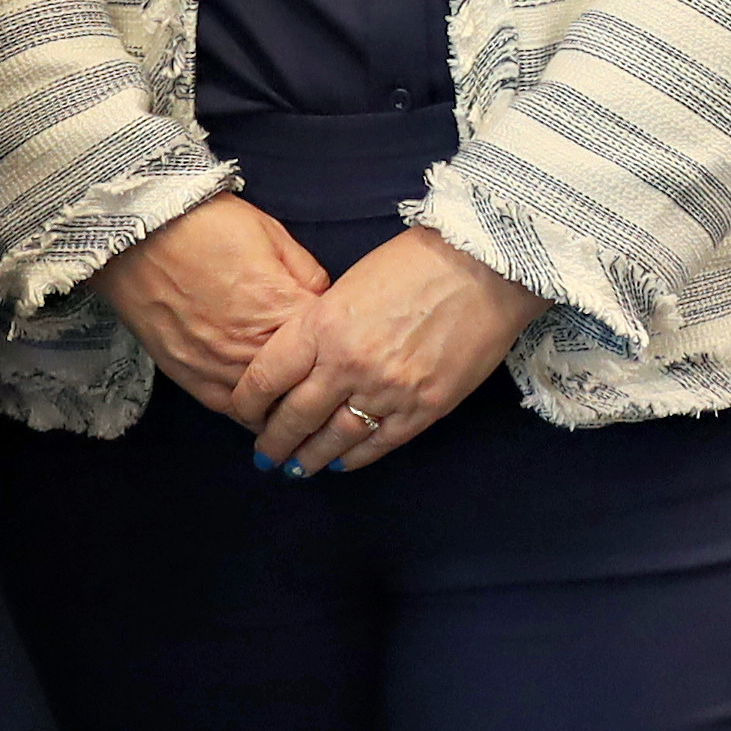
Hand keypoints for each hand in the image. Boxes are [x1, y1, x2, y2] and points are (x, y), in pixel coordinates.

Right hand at [95, 191, 328, 402]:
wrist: (139, 231)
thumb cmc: (208, 225)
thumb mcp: (274, 235)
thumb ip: (308, 275)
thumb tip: (325, 303)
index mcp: (281, 310)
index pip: (331, 347)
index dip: (342, 343)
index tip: (345, 341)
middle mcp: (252, 348)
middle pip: (303, 387)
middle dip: (319, 382)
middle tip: (329, 378)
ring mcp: (218, 368)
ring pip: (268, 409)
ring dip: (285, 404)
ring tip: (297, 395)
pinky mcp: (188, 377)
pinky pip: (229, 410)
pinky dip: (249, 409)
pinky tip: (260, 400)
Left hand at [222, 227, 544, 471]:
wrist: (486, 266)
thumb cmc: (418, 261)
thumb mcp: (352, 282)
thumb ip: (324, 324)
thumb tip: (307, 359)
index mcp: (323, 325)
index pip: (266, 378)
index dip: (246, 403)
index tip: (243, 413)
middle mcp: (347, 364)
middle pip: (294, 417)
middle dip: (273, 442)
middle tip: (264, 456)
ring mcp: (387, 391)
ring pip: (334, 439)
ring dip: (310, 458)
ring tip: (297, 469)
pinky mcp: (424, 407)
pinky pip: (379, 444)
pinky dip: (356, 458)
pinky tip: (342, 463)